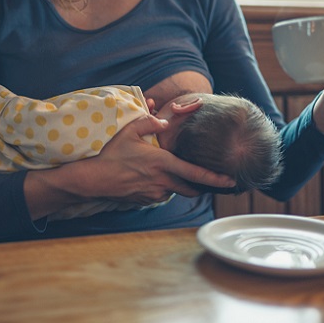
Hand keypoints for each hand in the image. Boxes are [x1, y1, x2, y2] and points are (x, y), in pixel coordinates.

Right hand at [87, 115, 235, 203]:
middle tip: (210, 180)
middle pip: (192, 188)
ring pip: (176, 190)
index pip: (196, 174)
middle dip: (202, 185)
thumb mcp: (129, 131)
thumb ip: (149, 122)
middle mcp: (162, 181)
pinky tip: (150, 177)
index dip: (215, 178)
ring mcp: (155, 193)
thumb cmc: (111, 153)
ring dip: (178, 183)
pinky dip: (163, 186)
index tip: (230, 180)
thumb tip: (164, 121)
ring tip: (166, 171)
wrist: (93, 179)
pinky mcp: (146, 201)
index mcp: (163, 163)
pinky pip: (162, 194)